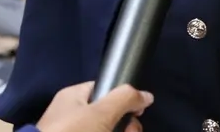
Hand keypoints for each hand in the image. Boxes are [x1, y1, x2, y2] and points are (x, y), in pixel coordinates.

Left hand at [36, 83, 153, 131]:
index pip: (105, 91)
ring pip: (109, 131)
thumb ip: (125, 99)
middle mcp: (74, 116)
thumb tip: (147, 96)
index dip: (122, 99)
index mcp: (73, 98)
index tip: (135, 112)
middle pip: (111, 116)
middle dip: (127, 126)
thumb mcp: (100, 112)